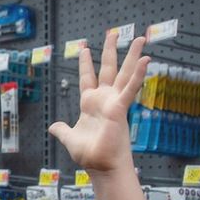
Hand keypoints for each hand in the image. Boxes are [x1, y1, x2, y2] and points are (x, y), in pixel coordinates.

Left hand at [49, 32, 149, 172]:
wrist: (101, 166)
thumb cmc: (90, 155)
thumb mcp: (70, 138)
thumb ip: (62, 130)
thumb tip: (54, 126)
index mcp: (90, 104)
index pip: (87, 78)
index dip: (85, 64)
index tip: (84, 48)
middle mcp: (104, 100)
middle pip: (108, 69)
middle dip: (110, 51)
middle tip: (113, 33)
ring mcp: (113, 102)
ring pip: (124, 73)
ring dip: (132, 56)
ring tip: (140, 38)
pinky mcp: (120, 108)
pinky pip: (131, 87)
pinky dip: (138, 73)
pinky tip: (145, 59)